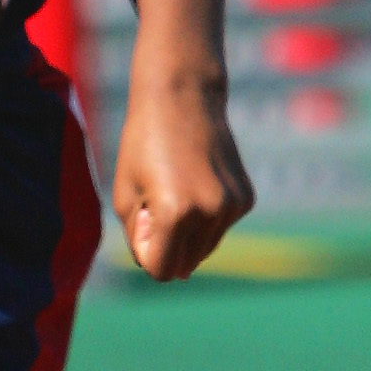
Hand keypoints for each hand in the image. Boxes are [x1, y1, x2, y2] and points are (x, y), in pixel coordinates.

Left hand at [114, 73, 252, 280]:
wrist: (182, 97)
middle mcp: (210, 213)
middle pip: (184, 264)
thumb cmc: (143, 143)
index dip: (145, 252)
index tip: (142, 219)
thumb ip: (138, 239)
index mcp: (175, 213)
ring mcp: (232, 206)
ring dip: (186, 233)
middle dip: (166, 245)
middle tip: (156, 200)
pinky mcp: (245, 199)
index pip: (160, 270)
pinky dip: (205, 218)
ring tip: (176, 188)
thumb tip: (170, 273)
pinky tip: (196, 182)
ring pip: (204, 250)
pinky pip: (219, 229)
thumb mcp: (125, 194)